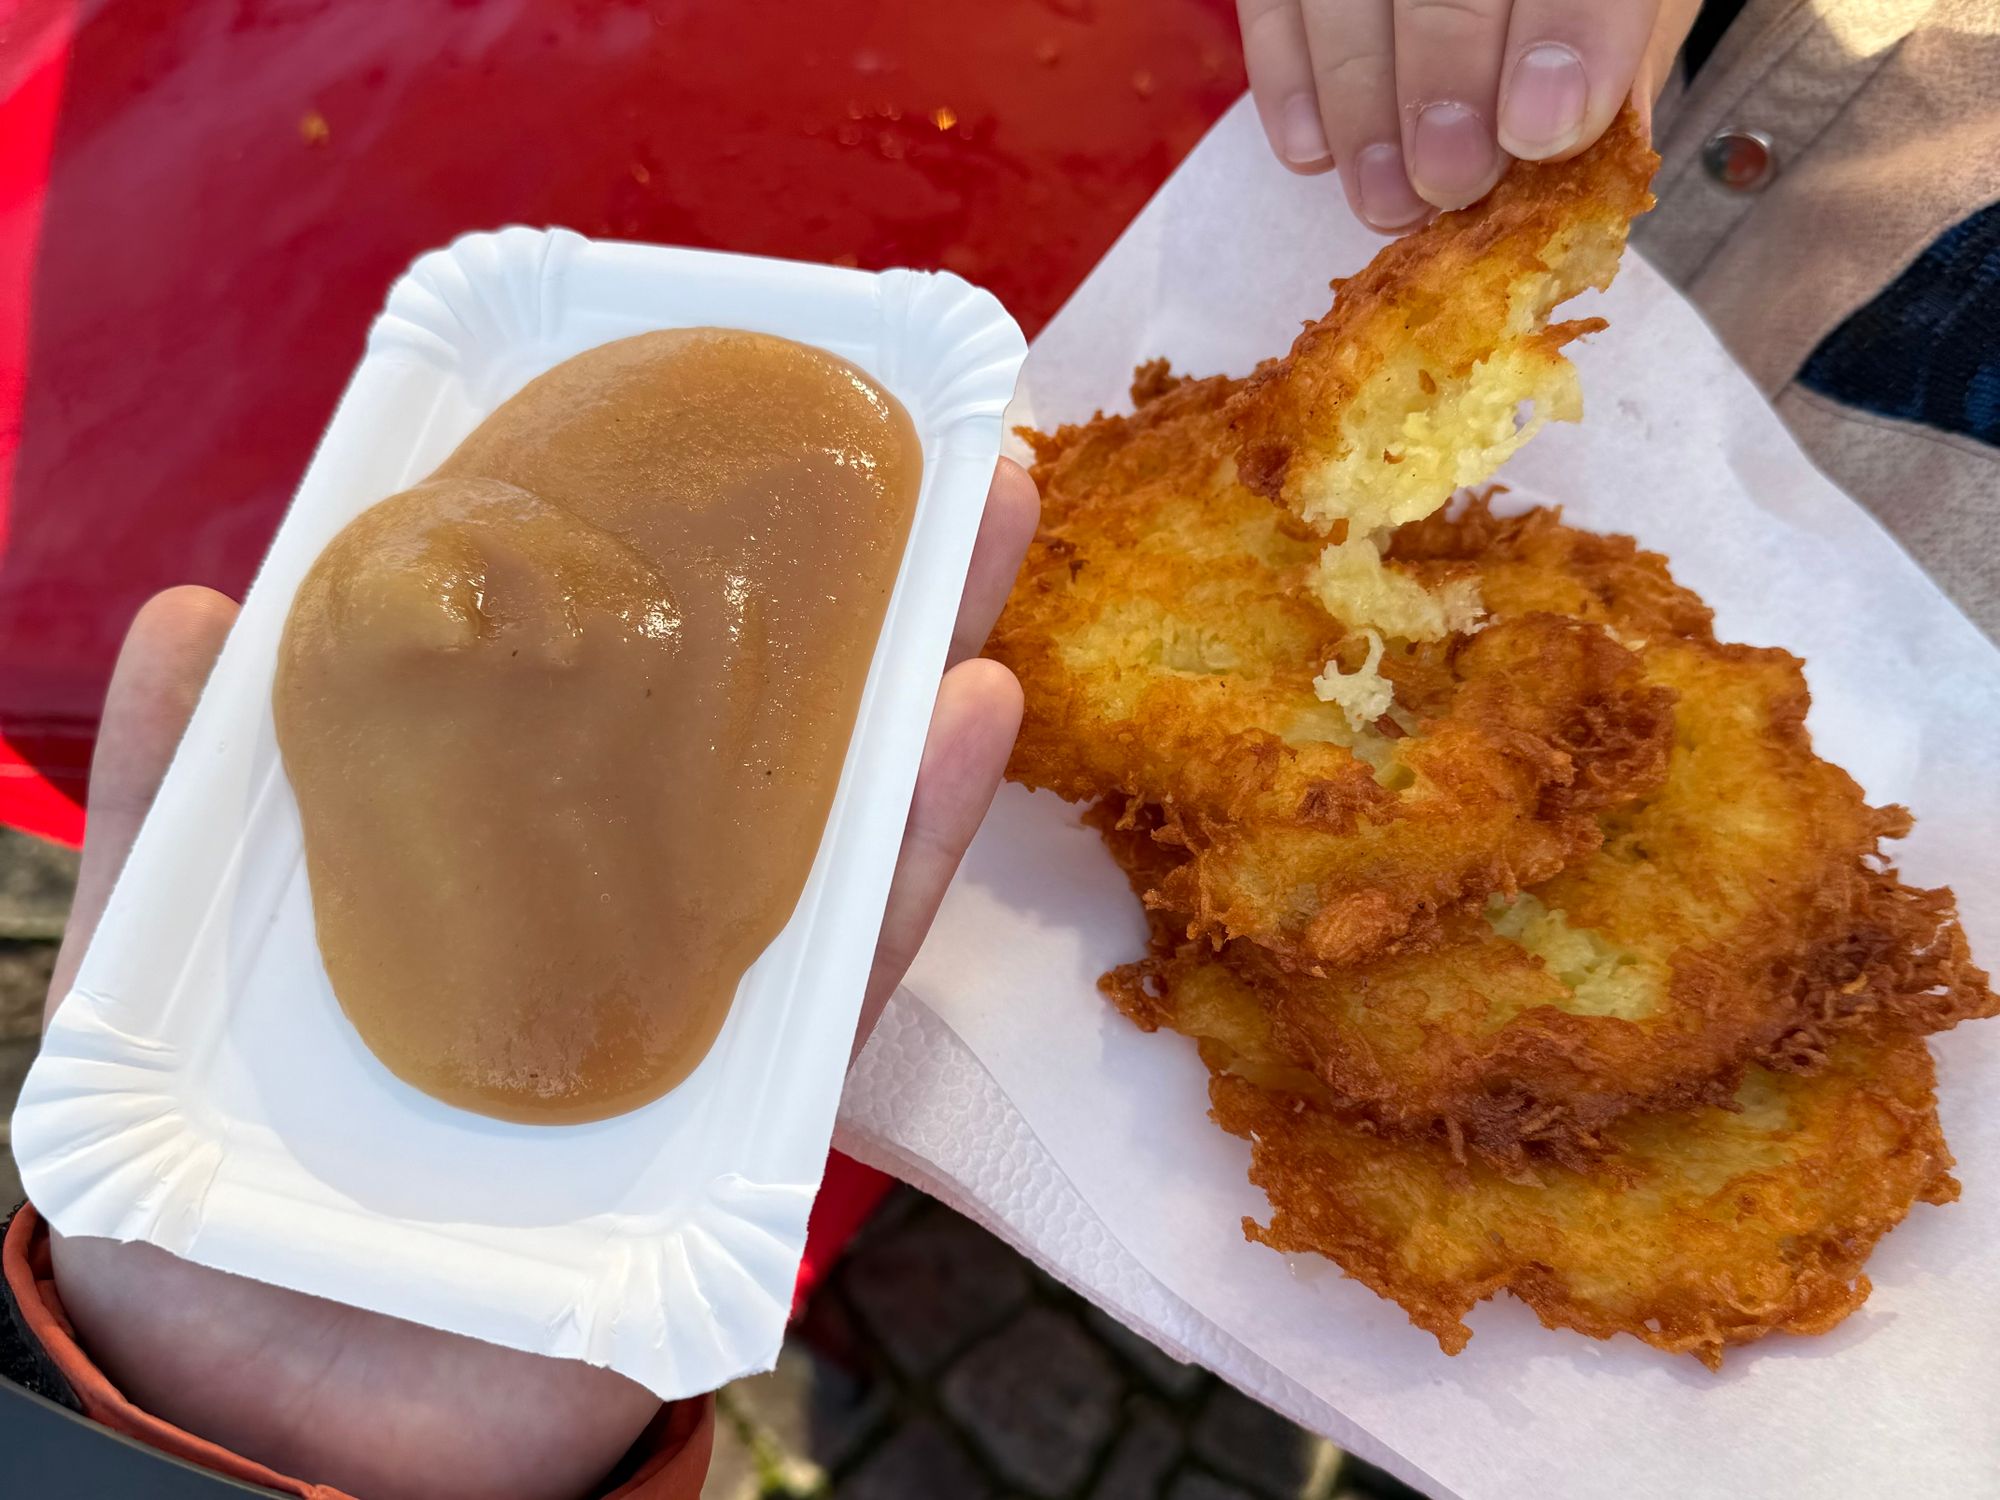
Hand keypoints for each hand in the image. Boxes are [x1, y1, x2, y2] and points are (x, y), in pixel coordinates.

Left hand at [39, 459, 1039, 1499]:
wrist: (298, 1429)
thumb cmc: (224, 1208)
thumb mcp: (161, 990)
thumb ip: (179, 817)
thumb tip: (189, 609)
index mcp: (500, 852)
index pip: (602, 678)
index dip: (675, 544)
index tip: (732, 416)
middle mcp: (621, 898)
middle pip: (752, 714)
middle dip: (848, 576)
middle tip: (926, 435)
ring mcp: (705, 991)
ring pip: (836, 805)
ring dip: (923, 658)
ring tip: (987, 519)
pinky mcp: (765, 1097)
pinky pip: (855, 959)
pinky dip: (915, 838)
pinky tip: (971, 710)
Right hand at [1237, 0, 1701, 229]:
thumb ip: (1620, 50)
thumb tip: (1581, 148)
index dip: (1563, 32)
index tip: (1538, 134)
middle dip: (1442, 81)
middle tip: (1449, 181)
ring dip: (1358, 105)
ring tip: (1385, 200)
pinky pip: (1271, 2)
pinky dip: (1285, 82)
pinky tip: (1311, 154)